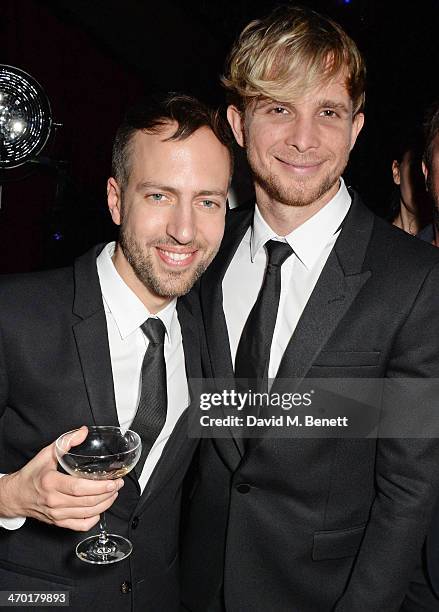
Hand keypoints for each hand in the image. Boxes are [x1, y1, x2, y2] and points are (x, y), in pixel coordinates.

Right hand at [0, 426, 123, 530]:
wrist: (16, 495)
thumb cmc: (32, 475)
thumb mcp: (46, 454)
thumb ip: (66, 442)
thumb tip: (82, 432)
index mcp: (51, 483)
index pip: (79, 488)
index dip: (99, 487)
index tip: (112, 481)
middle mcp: (54, 501)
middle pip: (87, 502)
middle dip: (108, 494)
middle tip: (118, 484)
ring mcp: (57, 514)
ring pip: (87, 514)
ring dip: (105, 504)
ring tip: (113, 494)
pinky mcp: (58, 522)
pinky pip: (80, 525)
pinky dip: (93, 519)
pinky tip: (100, 509)